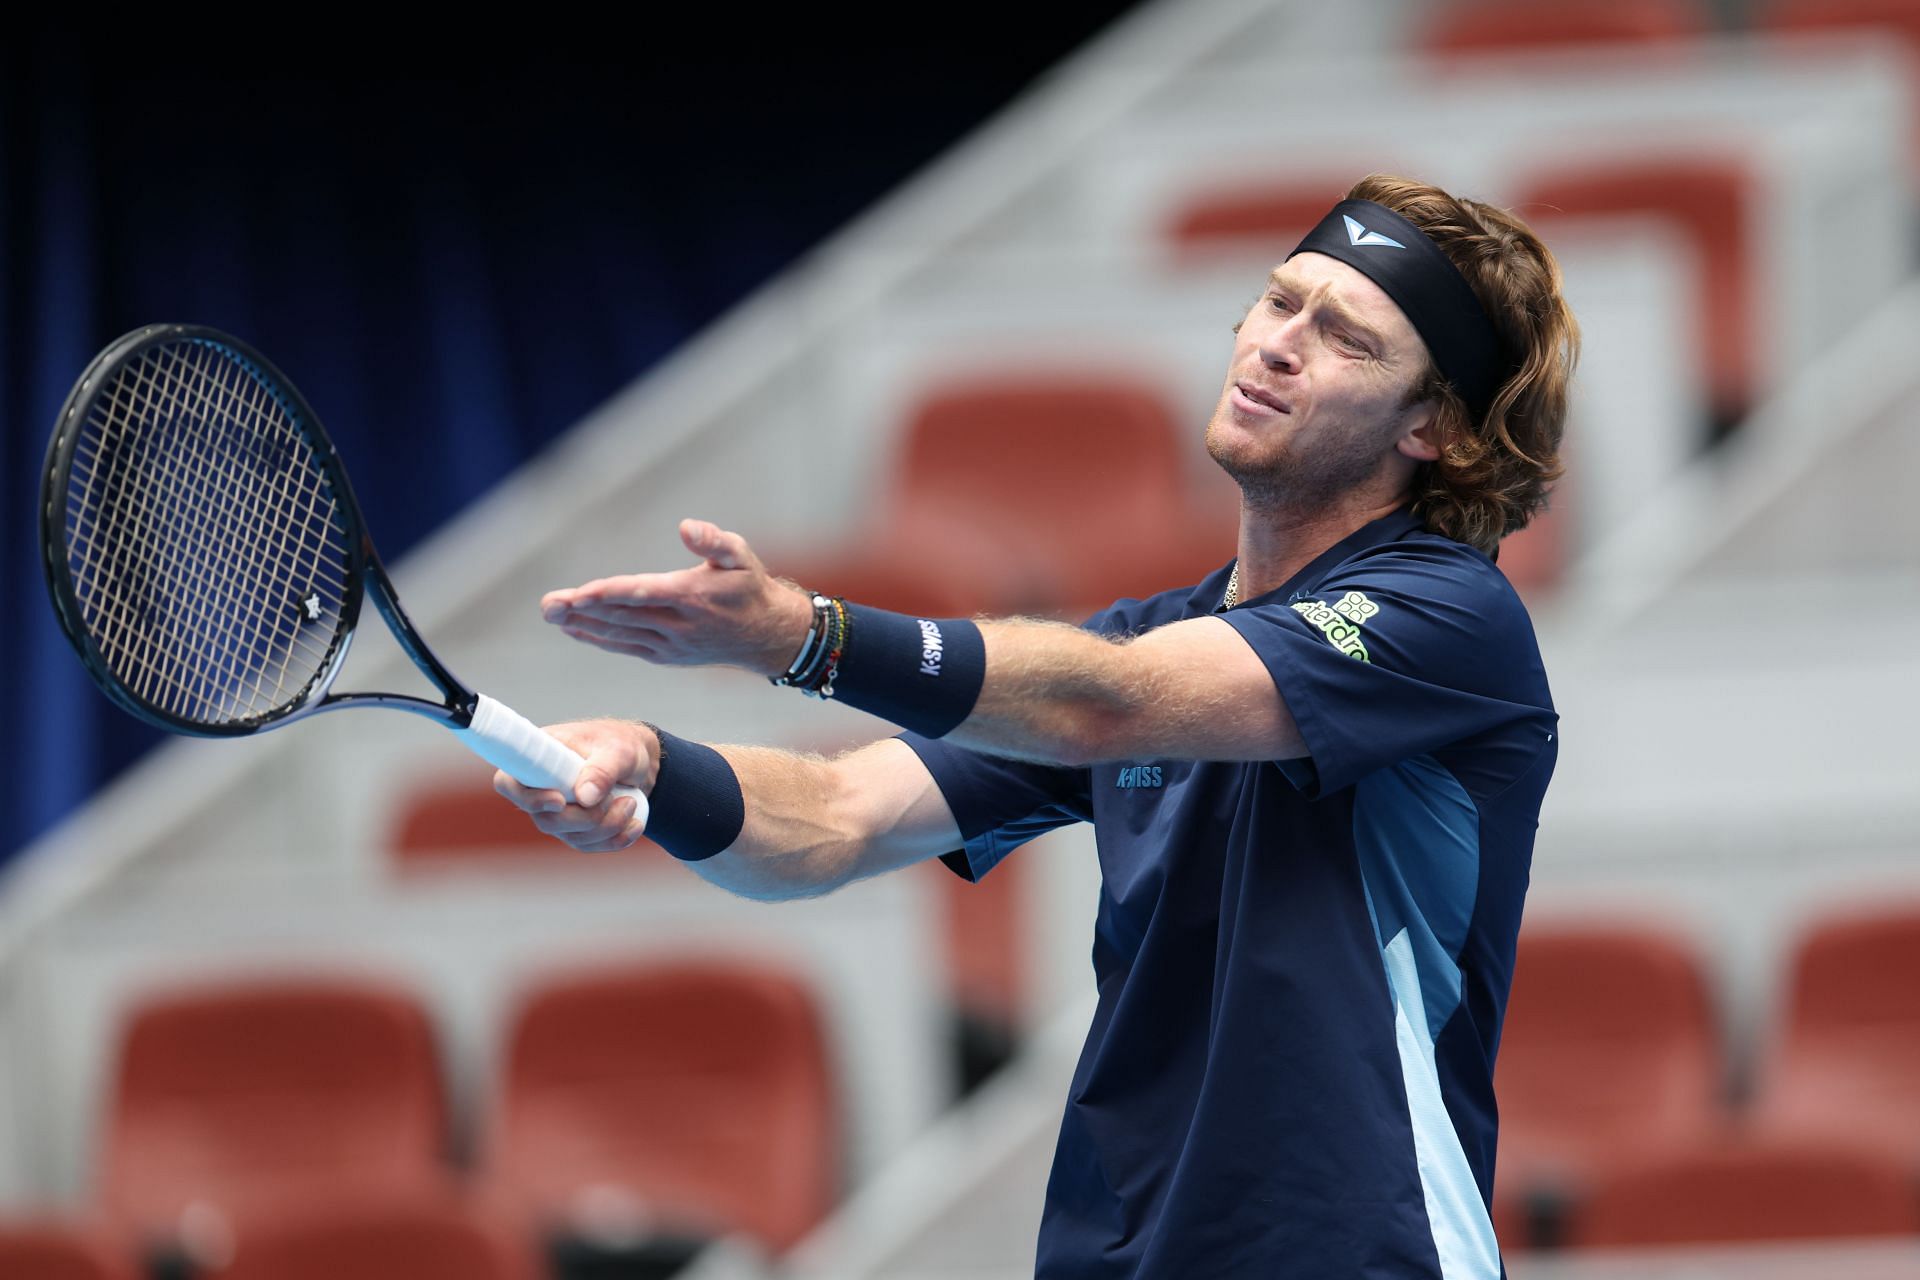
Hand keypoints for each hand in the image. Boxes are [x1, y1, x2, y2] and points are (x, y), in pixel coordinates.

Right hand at [491, 719, 656, 852]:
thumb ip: (602, 769)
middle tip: (619, 800)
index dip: (528, 798)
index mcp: (539, 758)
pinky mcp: (576, 829)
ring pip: (571, 837)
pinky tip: (635, 824)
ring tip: (631, 802)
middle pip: (545, 820)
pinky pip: (589, 846)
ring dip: (608, 826)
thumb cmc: (621, 744)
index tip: (560, 801)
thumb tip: (584, 797)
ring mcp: (557, 813)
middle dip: (587, 818)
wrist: (641, 762)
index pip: (509, 783)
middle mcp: (541, 788)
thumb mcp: (618, 749)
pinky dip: (616, 839)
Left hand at [541, 519, 814, 676]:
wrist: (766, 635)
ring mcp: (671, 644)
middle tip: (547, 604)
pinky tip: (575, 629)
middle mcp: (678, 625)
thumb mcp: (741, 555)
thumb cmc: (749, 587)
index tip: (578, 594)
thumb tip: (686, 526)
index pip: (642, 594)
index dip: (608, 594)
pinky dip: (599, 639)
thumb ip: (714, 540)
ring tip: (551, 613)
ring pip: (619, 634)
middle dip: (581, 610)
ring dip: (582, 625)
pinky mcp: (666, 656)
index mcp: (693, 596)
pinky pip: (626, 647)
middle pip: (622, 617)